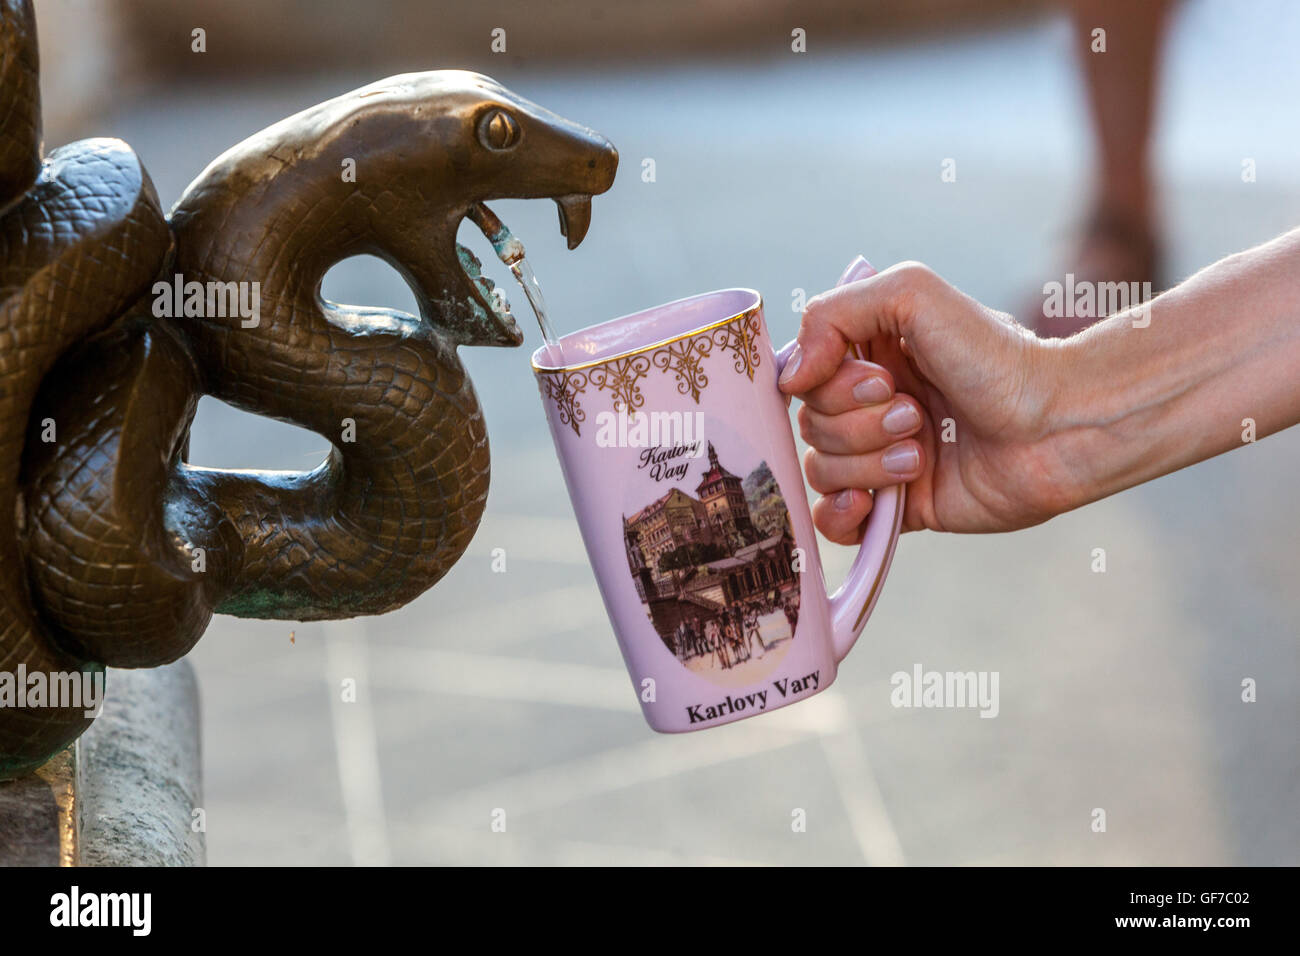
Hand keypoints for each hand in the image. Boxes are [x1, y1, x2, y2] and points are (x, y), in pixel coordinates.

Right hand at [778, 262, 1079, 538]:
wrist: (1057, 425)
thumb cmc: (997, 355)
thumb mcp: (912, 295)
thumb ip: (833, 314)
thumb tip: (787, 379)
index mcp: (868, 355)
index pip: (803, 376)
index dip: (830, 384)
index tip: (881, 379)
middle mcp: (870, 406)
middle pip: (809, 425)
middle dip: (859, 424)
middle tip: (916, 414)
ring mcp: (881, 457)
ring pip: (821, 471)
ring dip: (867, 463)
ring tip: (921, 453)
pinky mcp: (898, 506)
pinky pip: (833, 521)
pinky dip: (841, 514)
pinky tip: (870, 502)